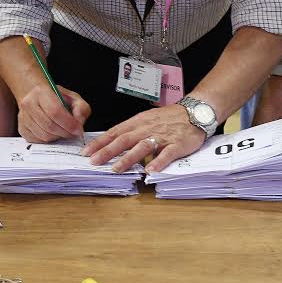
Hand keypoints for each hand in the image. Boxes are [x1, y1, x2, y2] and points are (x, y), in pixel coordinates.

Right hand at [16, 82, 89, 142]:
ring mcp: (23, 117)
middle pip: (49, 125)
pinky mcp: (22, 129)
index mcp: (41, 92)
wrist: (36, 96)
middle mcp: (29, 104)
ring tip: (64, 131)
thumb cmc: (56, 97)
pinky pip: (38, 141)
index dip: (69, 123)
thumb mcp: (73, 97)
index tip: (78, 129)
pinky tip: (54, 133)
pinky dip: (49, 140)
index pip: (55, 111)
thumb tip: (79, 122)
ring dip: (58, 137)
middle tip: (73, 133)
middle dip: (65, 132)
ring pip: (44, 135)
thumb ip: (81, 108)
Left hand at [82, 104, 204, 172]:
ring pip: (143, 146)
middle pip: (125, 139)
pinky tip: (150, 170)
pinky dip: (158, 162)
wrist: (195, 112)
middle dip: (108, 151)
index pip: (115, 132)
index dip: (100, 142)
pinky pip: (167, 154)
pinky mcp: (177, 144)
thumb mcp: (147, 120)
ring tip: (116, 168)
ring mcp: (163, 136)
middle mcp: (148, 128)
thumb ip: (132, 131)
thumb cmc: (169, 118)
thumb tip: (112, 144)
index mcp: (139, 122)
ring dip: (129, 158)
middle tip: (94, 161)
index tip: (86, 152)